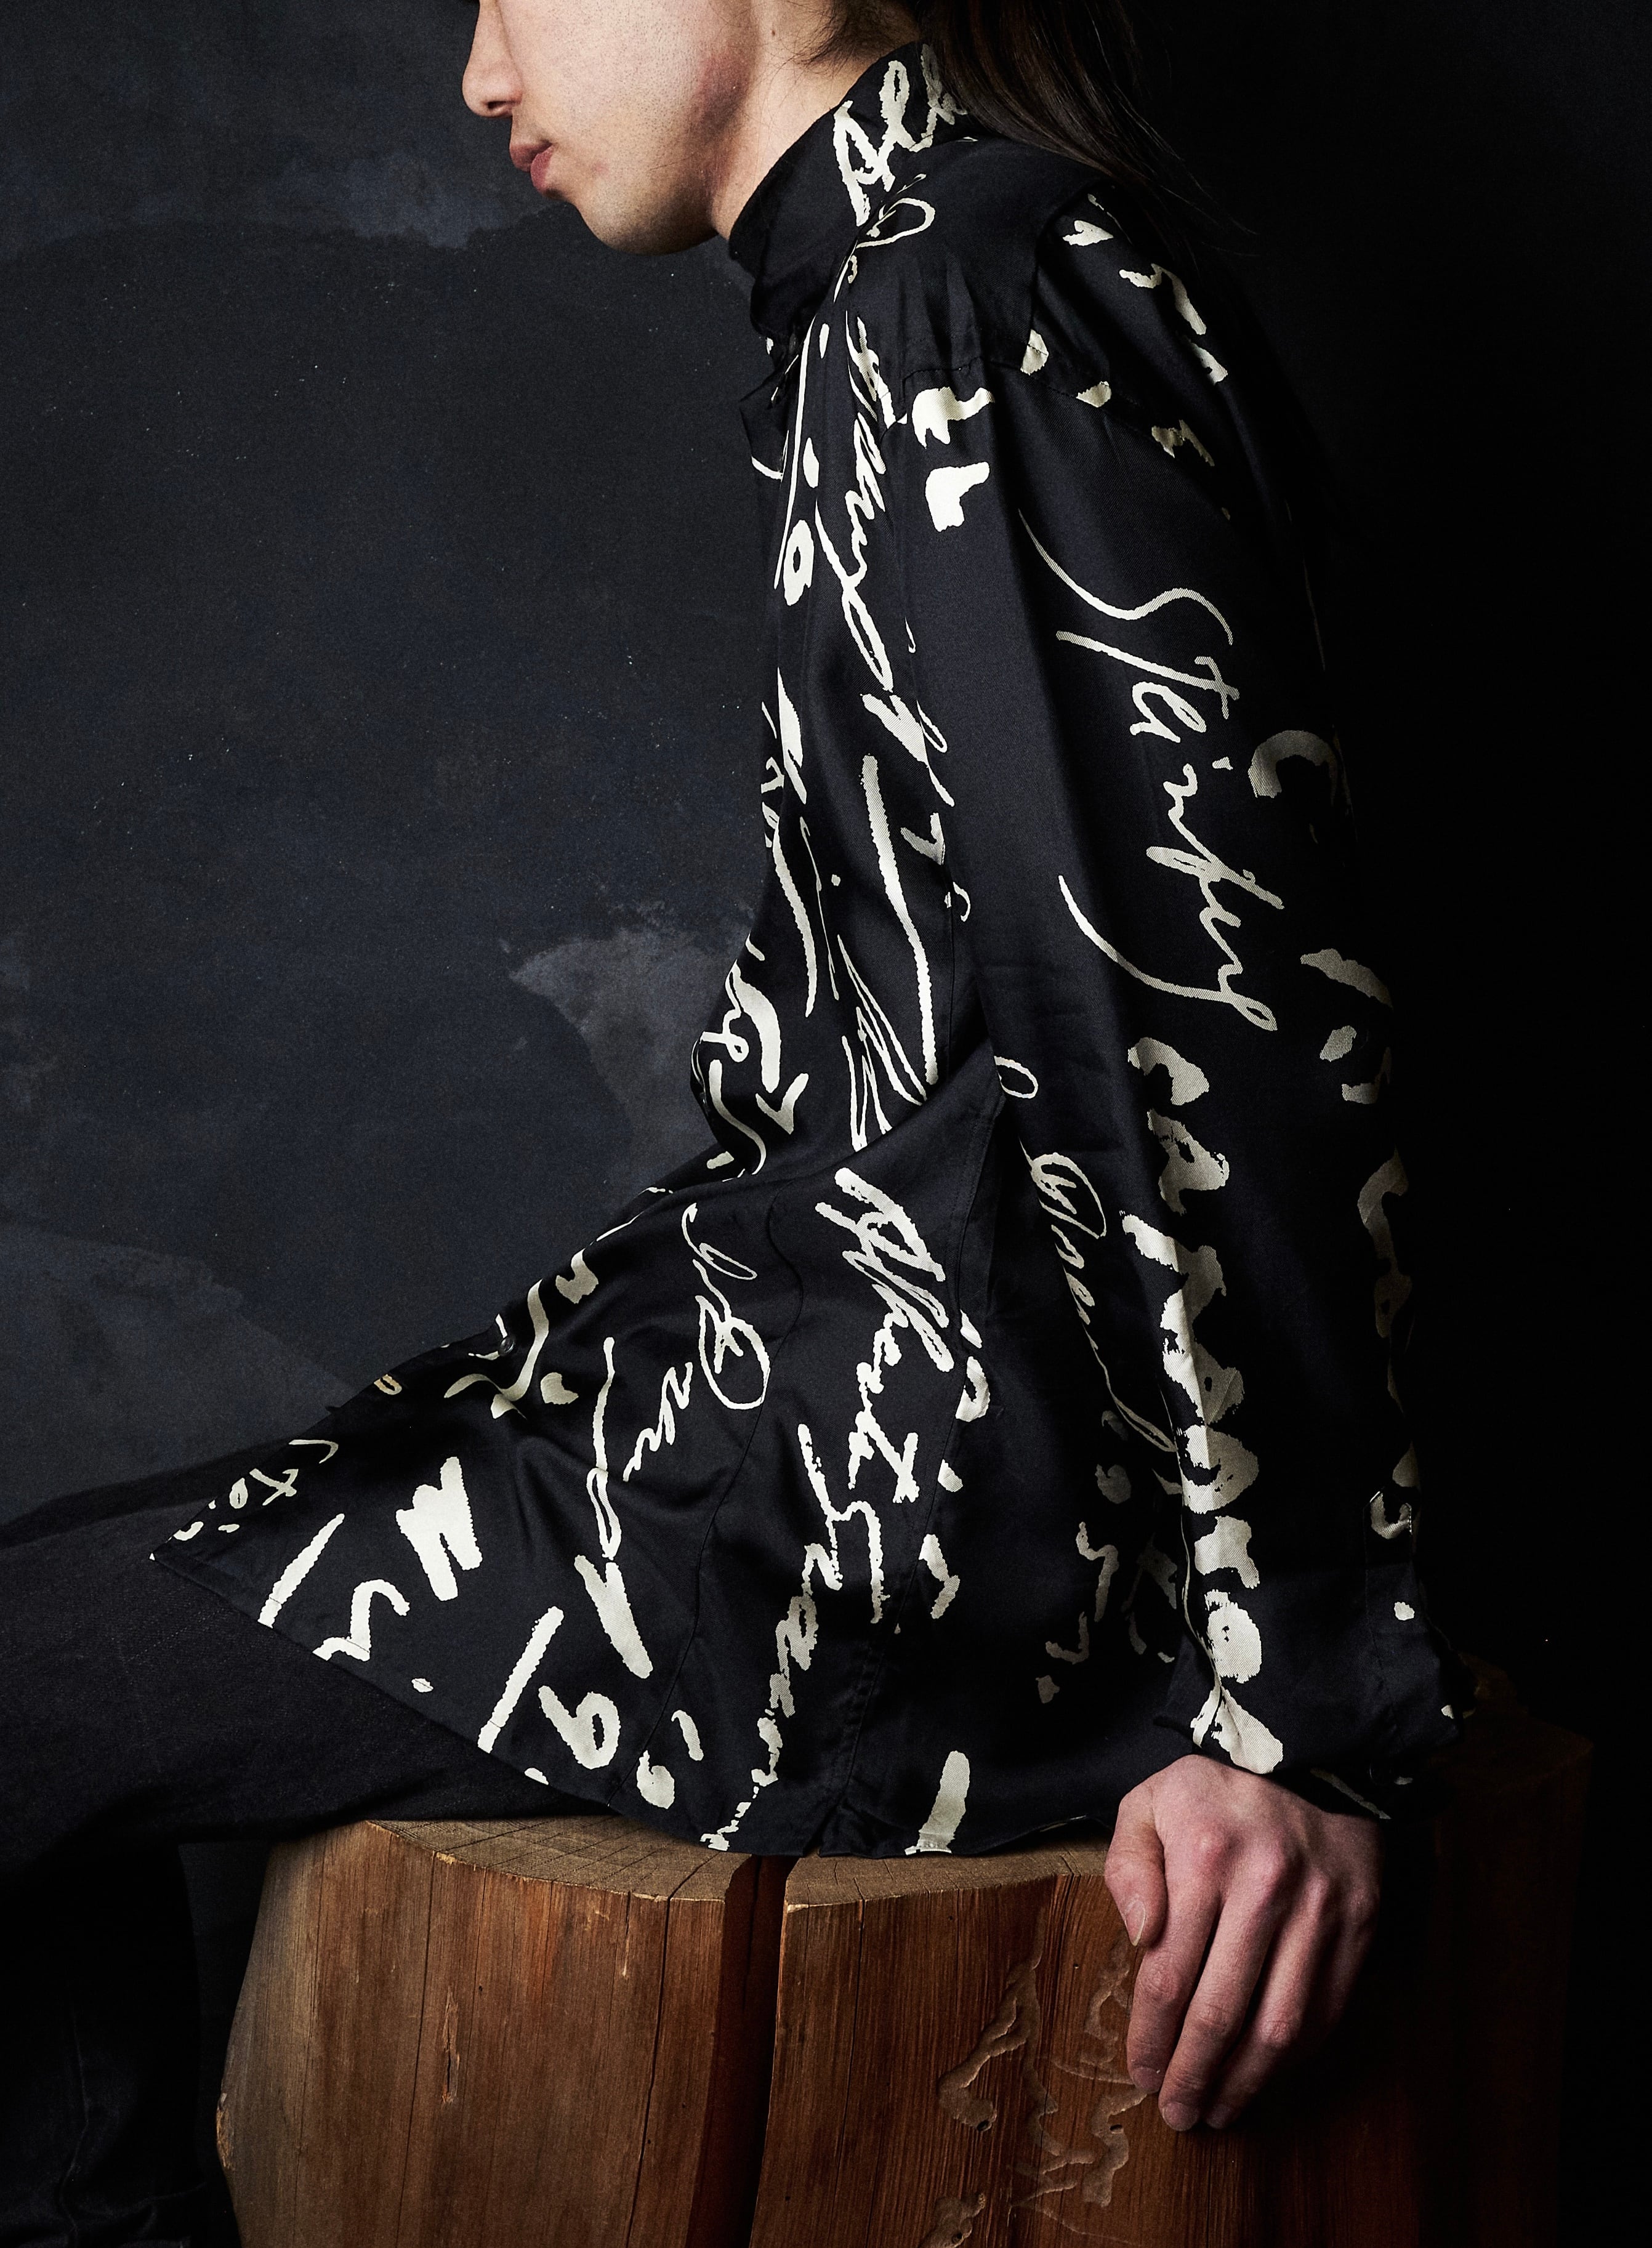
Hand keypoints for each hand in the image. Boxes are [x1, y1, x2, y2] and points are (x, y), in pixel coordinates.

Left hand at [1104, 1754, 1381, 2131]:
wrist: (1312, 1752)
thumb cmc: (1215, 1791)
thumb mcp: (1149, 1803)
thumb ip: (1128, 1868)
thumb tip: (1138, 1938)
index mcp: (1203, 1856)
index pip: (1168, 1974)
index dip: (1152, 2036)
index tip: (1141, 2074)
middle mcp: (1264, 1886)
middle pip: (1221, 2011)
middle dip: (1194, 2074)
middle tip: (1177, 2114)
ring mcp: (1319, 1909)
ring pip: (1279, 2024)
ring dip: (1246, 2082)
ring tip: (1218, 2111)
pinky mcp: (1360, 1922)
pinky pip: (1326, 2010)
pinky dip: (1295, 2056)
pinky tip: (1267, 2076)